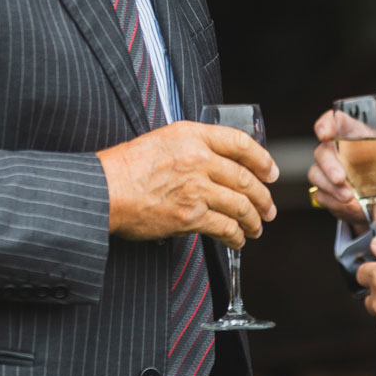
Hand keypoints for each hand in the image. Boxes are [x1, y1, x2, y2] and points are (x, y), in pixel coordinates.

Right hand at [98, 121, 278, 248]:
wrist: (105, 189)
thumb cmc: (126, 167)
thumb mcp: (162, 140)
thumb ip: (192, 146)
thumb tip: (218, 163)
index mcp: (192, 135)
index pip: (239, 142)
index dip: (261, 159)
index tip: (271, 171)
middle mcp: (198, 159)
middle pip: (245, 178)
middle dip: (263, 197)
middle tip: (268, 207)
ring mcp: (196, 188)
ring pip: (240, 205)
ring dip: (253, 220)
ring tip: (257, 226)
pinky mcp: (190, 216)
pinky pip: (224, 227)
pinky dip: (236, 236)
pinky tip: (237, 239)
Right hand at [308, 110, 375, 232]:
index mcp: (351, 135)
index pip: (332, 121)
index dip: (325, 125)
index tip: (325, 134)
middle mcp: (335, 151)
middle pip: (321, 151)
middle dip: (329, 166)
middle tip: (340, 179)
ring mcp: (327, 172)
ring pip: (316, 175)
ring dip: (331, 188)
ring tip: (349, 198)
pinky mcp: (325, 192)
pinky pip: (321, 196)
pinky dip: (334, 203)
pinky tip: (350, 206)